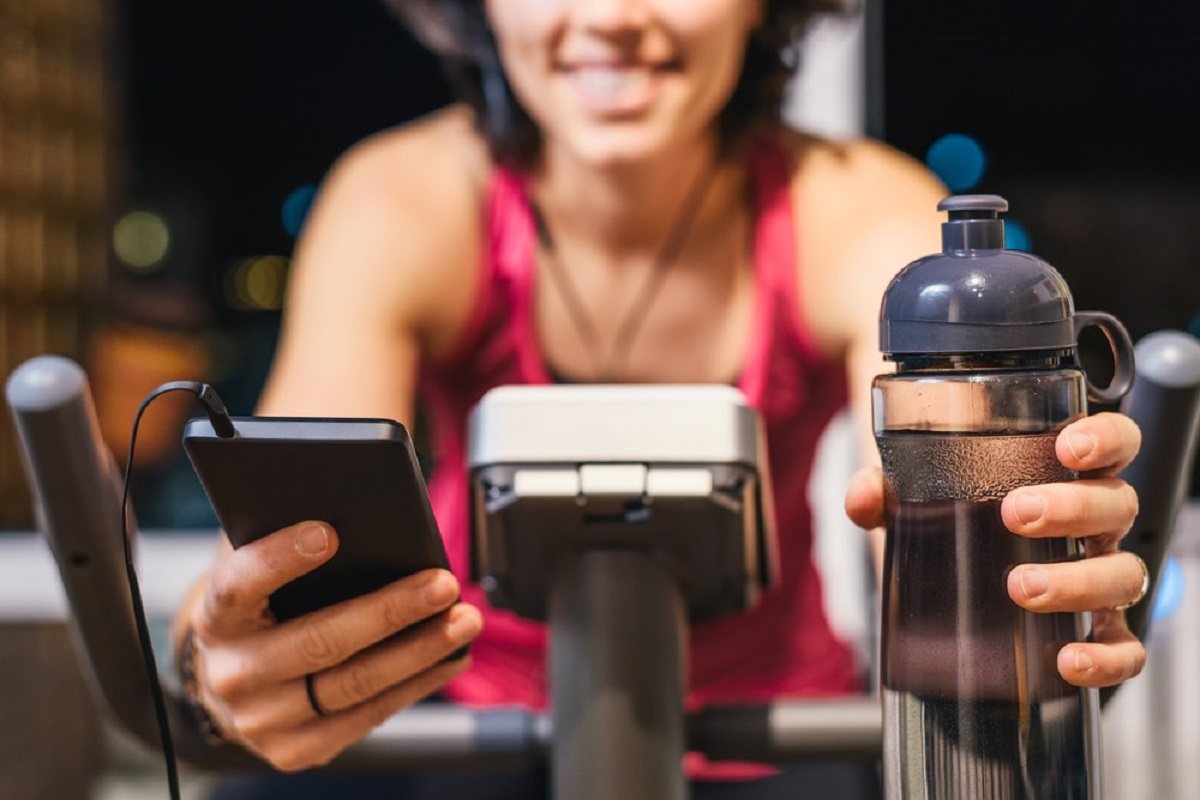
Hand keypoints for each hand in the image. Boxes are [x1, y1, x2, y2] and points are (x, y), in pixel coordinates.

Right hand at [184, 521, 482, 770]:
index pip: (240, 584)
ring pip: (353, 684)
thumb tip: (355, 506)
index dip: (281, 558)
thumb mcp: (258, 571)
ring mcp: (263, 720)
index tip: (328, 533)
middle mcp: (233, 672)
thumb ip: (285, 536)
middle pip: (319, 641)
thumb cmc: (261, 610)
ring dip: (420, 651)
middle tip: (443, 584)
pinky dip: (416, 684)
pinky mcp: (297, 750)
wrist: (230, 684)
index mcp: (217, 617)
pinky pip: (368, 716)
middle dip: (391, 610)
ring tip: (464, 620)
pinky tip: (450, 658)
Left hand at [845, 412, 1145, 688]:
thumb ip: (885, 490)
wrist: (948, 572)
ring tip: (1020, 586)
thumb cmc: (947, 515)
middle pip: (1117, 504)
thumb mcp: (913, 494)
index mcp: (1065, 474)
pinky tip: (1067, 659)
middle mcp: (1093, 521)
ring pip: (1124, 573)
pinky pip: (1126, 649)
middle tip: (1015, 513)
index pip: (1115, 442)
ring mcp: (1099, 574)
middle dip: (1073, 508)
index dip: (1106, 439)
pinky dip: (1108, 657)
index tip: (1066, 447)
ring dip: (1079, 581)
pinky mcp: (1094, 631)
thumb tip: (865, 496)